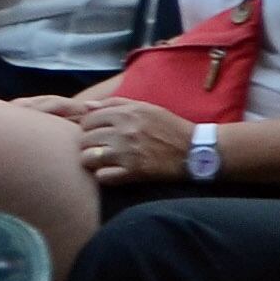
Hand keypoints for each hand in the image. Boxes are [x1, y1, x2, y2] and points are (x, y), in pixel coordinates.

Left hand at [65, 95, 198, 187]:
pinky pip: (102, 176)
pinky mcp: (133, 172)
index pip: (88, 119)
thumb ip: (115, 103)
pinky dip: (104, 175)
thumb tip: (86, 106)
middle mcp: (125, 131)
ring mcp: (128, 152)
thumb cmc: (169, 126)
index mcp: (127, 113)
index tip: (96, 132)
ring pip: (88, 158)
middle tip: (99, 147)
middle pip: (85, 139)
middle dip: (89, 144)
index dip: (88, 126)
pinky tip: (113, 171)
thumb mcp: (146, 107)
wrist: (194, 149)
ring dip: (92, 160)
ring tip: (103, 160)